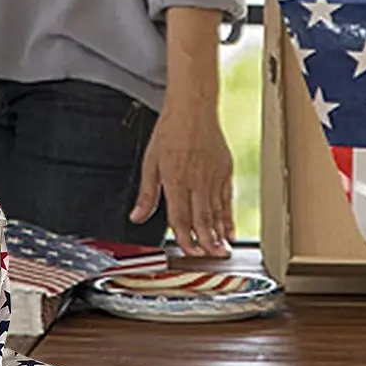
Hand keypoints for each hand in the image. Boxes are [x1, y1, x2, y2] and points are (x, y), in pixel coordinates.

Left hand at [131, 104, 234, 256]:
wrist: (193, 107)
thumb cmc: (170, 131)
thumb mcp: (150, 160)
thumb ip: (147, 193)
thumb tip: (136, 216)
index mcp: (175, 179)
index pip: (180, 218)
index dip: (185, 238)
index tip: (189, 250)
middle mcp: (196, 181)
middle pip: (202, 220)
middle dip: (206, 243)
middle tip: (209, 258)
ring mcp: (213, 177)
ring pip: (217, 213)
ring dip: (219, 235)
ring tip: (221, 251)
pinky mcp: (225, 171)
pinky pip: (227, 200)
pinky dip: (229, 218)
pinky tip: (229, 230)